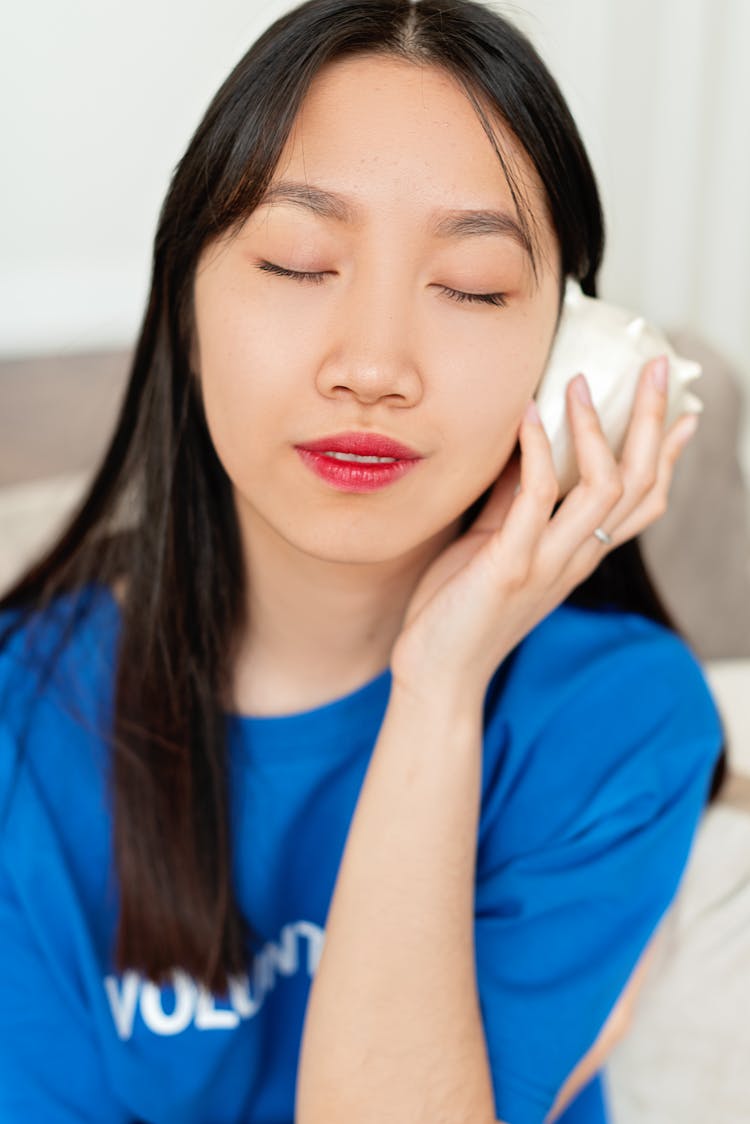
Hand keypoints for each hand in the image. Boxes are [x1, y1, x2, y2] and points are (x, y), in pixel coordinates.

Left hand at [390, 355, 698, 702]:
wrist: (436, 675)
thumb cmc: (458, 611)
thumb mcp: (494, 545)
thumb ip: (515, 502)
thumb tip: (523, 445)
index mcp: (578, 555)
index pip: (644, 503)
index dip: (669, 457)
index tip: (686, 414)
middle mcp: (577, 558)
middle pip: (641, 484)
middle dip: (654, 422)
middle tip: (658, 368)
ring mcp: (550, 563)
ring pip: (606, 487)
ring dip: (597, 428)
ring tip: (579, 381)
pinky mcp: (512, 565)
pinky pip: (538, 497)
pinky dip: (539, 450)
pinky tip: (526, 414)